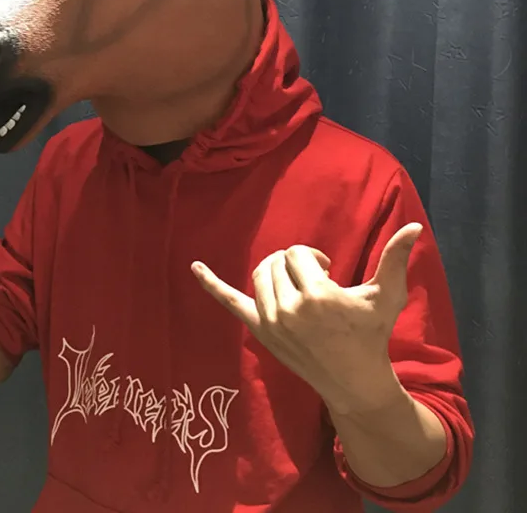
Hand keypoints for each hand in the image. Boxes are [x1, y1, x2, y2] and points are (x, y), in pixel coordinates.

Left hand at [192, 224, 422, 414]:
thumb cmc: (370, 334)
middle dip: (295, 264)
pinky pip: (230, 301)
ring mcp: (270, 322)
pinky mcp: (258, 330)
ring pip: (260, 274)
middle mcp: (289, 309)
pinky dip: (211, 283)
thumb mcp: (386, 296)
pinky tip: (194, 267)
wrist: (354, 381)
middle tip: (315, 282)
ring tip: (297, 288)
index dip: (313, 259)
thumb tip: (414, 227)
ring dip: (276, 273)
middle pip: (276, 260)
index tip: (329, 274)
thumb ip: (395, 260)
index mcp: (318, 296)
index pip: (296, 253)